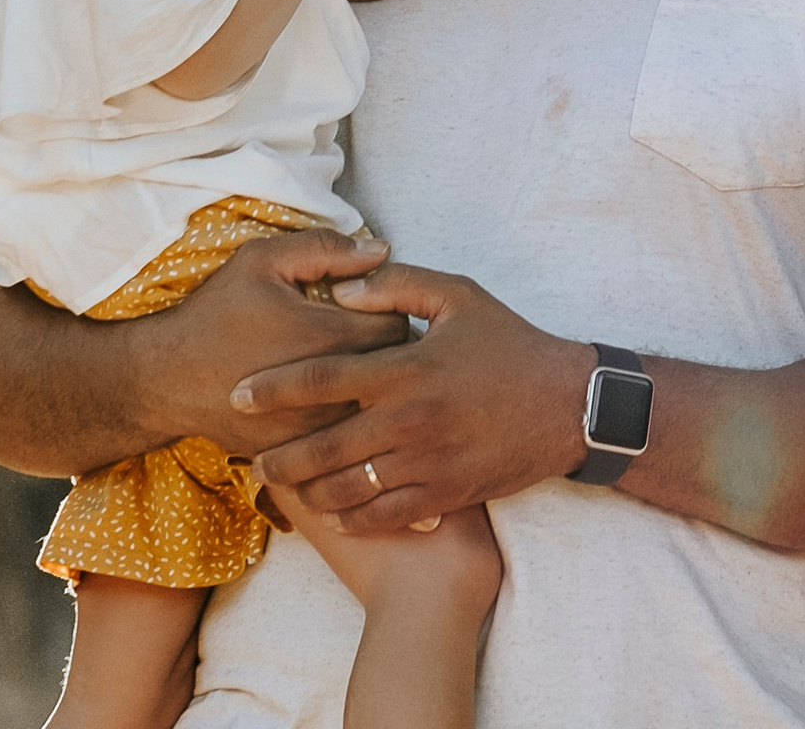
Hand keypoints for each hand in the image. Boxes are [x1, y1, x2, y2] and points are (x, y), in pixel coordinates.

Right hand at [128, 229, 411, 460]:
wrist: (170, 380)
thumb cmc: (218, 312)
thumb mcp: (263, 260)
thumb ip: (325, 249)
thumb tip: (381, 249)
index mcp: (328, 339)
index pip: (399, 324)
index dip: (392, 308)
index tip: (372, 303)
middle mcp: (330, 392)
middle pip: (394, 372)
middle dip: (390, 350)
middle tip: (367, 332)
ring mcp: (316, 431)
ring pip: (374, 410)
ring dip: (372, 389)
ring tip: (355, 367)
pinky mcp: (301, 456)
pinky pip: (346, 441)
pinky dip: (347, 420)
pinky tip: (330, 399)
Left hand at [231, 259, 590, 535]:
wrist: (565, 406)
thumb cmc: (508, 343)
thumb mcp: (459, 295)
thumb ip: (398, 286)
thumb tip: (343, 290)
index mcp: (407, 368)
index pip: (323, 378)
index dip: (274, 388)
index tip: (239, 395)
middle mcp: (409, 420)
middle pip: (324, 447)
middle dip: (280, 456)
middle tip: (252, 457)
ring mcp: (426, 464)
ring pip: (347, 489)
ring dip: (308, 491)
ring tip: (285, 486)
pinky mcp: (442, 495)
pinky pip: (382, 516)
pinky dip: (350, 518)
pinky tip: (332, 511)